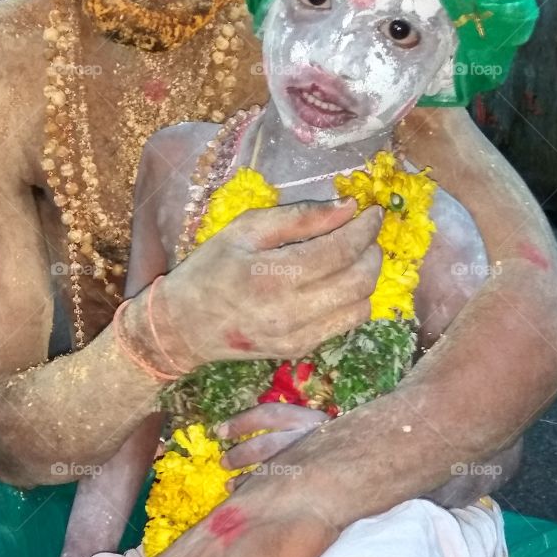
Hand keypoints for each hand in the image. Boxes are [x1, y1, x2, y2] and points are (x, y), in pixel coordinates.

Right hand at [149, 199, 382, 369]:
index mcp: (273, 275)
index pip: (340, 249)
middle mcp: (290, 311)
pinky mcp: (300, 349)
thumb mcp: (245, 229)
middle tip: (366, 234)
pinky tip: (339, 283)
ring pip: (360, 305)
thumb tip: (348, 207)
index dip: (365, 228)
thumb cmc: (211, 268)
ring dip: (367, 277)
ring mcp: (298, 336)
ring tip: (355, 257)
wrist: (183, 326)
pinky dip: (353, 300)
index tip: (373, 212)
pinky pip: (346, 324)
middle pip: (359, 280)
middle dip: (372, 251)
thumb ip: (299, 216)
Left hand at [217, 402, 327, 490]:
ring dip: (248, 480)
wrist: (376, 457)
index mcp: (309, 420)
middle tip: (224, 462)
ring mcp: (316, 463)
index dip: (242, 422)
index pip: (271, 415)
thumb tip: (242, 435)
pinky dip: (264, 496)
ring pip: (274, 471)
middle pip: (269, 446)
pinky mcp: (322, 485)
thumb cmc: (335, 445)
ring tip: (230, 486)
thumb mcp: (315, 430)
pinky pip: (286, 493)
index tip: (220, 431)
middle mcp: (313, 439)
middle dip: (242, 454)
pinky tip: (251, 501)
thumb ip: (289, 433)